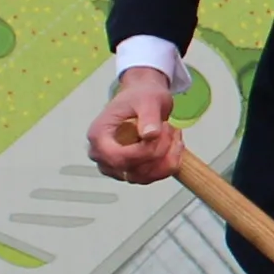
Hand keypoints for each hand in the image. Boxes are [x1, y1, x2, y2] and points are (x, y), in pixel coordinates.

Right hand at [88, 66, 184, 181]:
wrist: (144, 98)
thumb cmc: (140, 96)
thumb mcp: (148, 100)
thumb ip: (149, 116)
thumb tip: (150, 135)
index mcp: (99, 136)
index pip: (117, 158)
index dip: (143, 152)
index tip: (160, 134)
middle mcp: (102, 155)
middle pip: (132, 170)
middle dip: (159, 152)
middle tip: (170, 129)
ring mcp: (116, 166)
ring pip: (144, 177)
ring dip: (166, 159)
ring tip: (173, 134)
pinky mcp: (131, 171)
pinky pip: (151, 177)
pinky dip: (168, 164)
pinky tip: (174, 145)